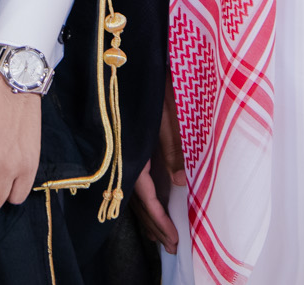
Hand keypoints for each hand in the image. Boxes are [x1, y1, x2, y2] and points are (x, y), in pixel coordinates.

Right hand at [129, 90, 184, 252]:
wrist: (131, 56)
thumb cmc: (152, 80)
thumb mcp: (167, 112)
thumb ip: (172, 146)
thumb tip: (179, 182)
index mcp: (134, 150)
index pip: (145, 196)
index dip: (159, 220)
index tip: (174, 239)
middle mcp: (126, 155)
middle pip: (137, 202)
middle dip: (154, 227)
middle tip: (171, 247)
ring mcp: (124, 150)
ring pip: (132, 194)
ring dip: (148, 217)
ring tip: (162, 236)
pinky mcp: (127, 144)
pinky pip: (132, 180)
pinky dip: (143, 200)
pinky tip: (150, 206)